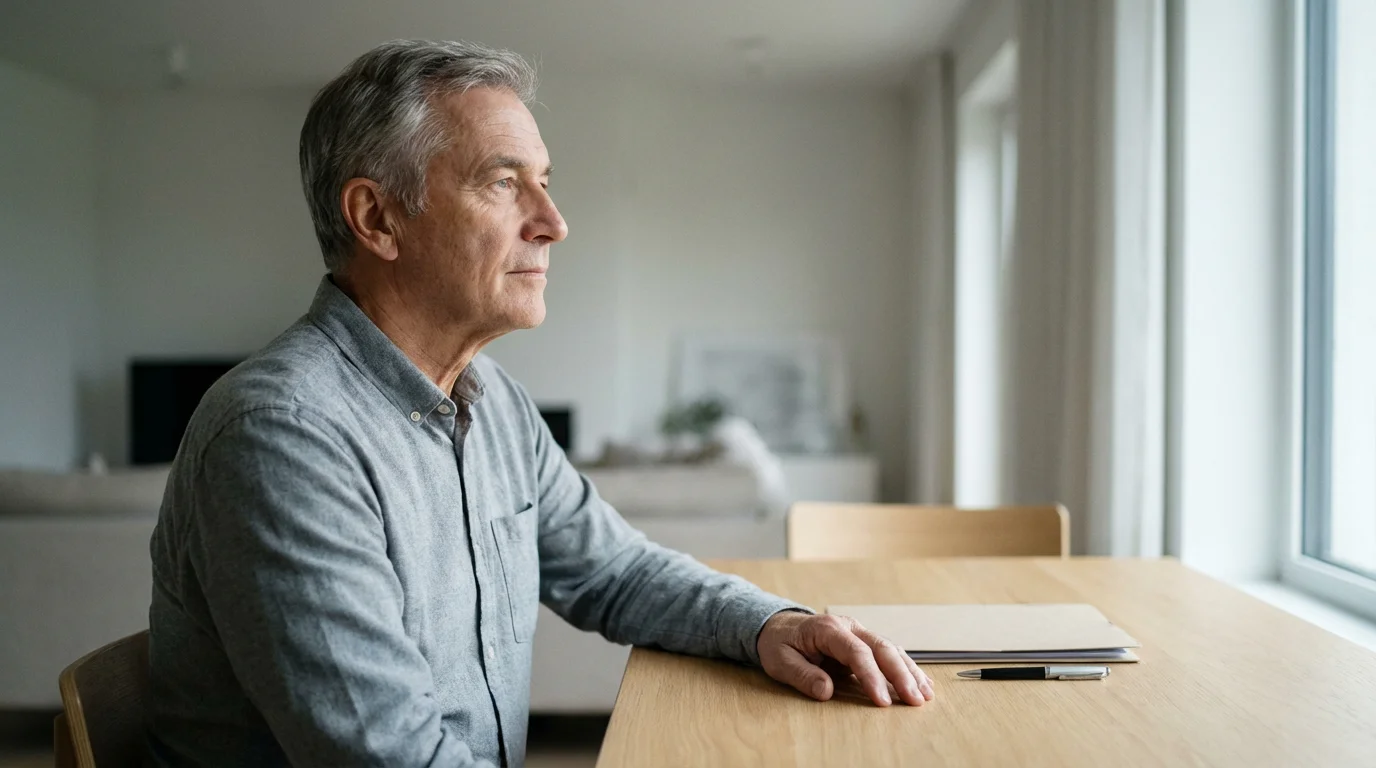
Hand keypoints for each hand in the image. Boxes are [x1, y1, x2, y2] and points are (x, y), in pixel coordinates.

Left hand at [756, 611, 934, 706]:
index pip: (856, 652)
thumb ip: (802, 675)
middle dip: (900, 675)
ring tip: (925, 694)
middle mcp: (849, 627)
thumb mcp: (780, 660)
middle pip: (882, 648)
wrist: (779, 626)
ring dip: (909, 671)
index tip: (882, 701)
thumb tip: (825, 691)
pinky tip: (920, 682)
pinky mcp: (864, 641)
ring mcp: (859, 632)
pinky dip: (906, 667)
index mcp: (828, 629)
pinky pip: (889, 653)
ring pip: (891, 649)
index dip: (871, 677)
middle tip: (914, 700)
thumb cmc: (780, 643)